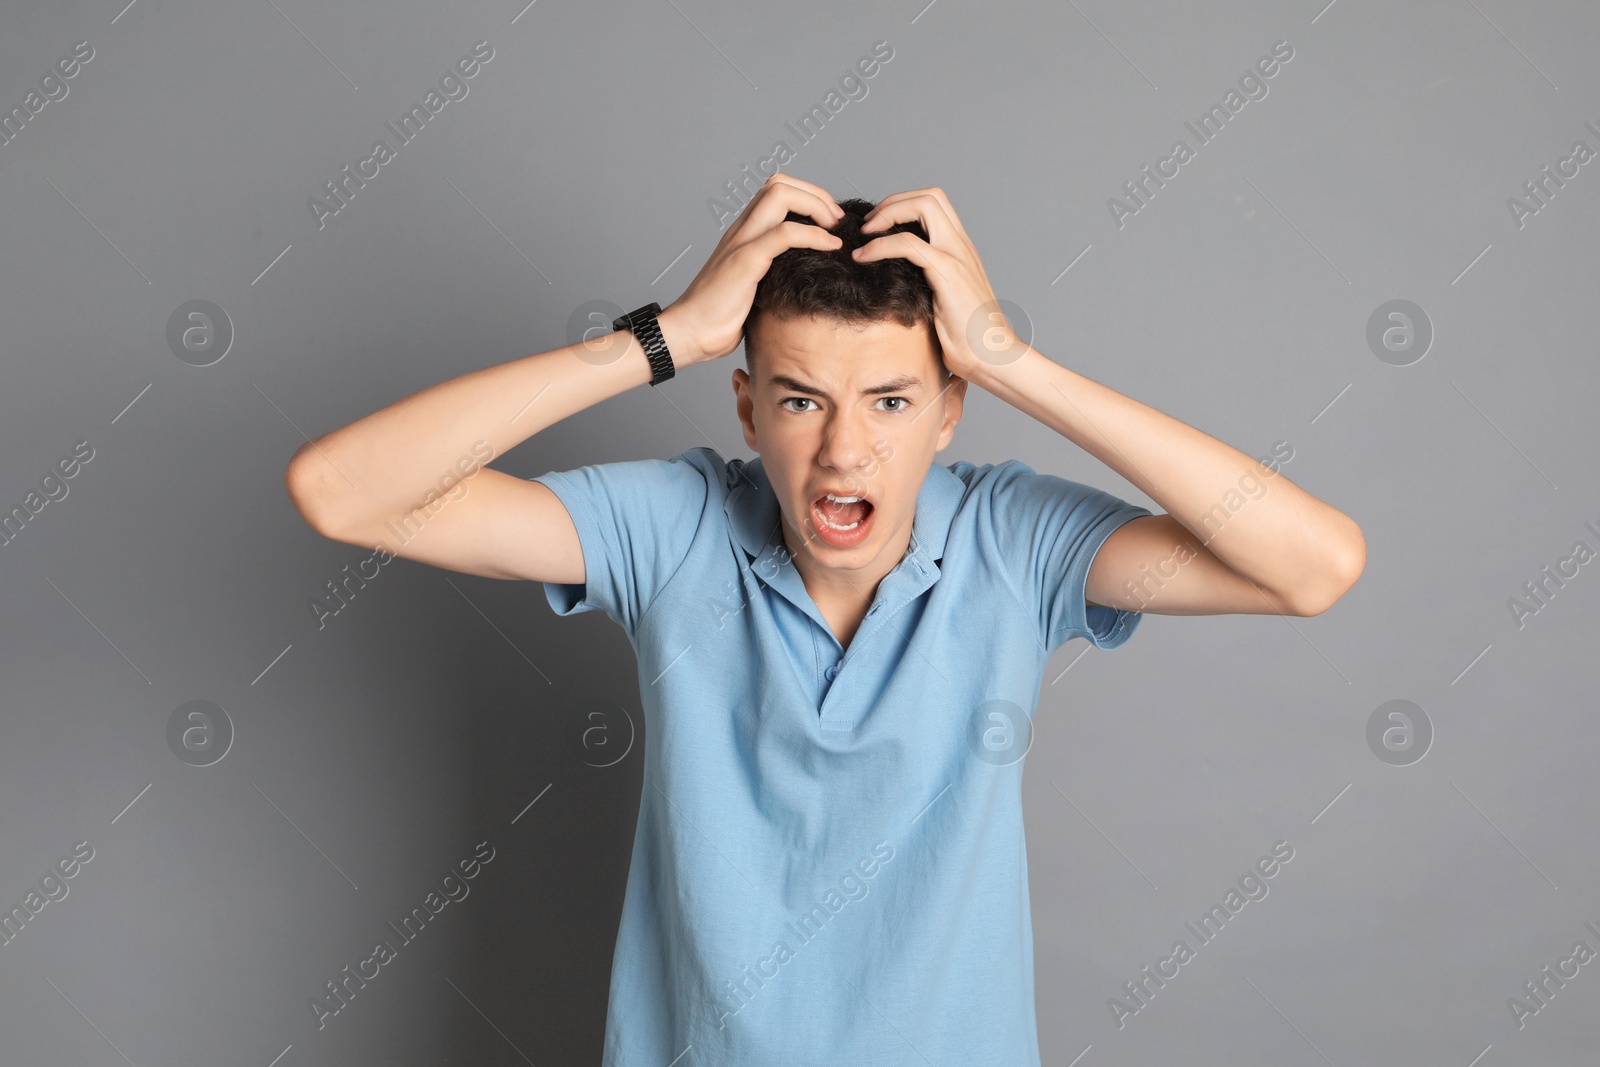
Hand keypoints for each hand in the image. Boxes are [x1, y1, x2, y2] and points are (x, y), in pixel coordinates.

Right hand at [665, 173, 844, 365]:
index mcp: (743, 233)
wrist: (689, 333)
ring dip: (817, 205)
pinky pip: (784, 234)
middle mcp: (741, 229)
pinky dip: (814, 235)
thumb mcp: (753, 287)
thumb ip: (771, 272)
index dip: (808, 197)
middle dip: (816, 194)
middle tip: (836, 222)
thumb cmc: (718, 317)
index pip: (776, 191)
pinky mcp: (744, 261)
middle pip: (779, 183)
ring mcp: (741, 242)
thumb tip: (801, 276)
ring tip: (835, 228)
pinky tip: (830, 247)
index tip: (829, 223)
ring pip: (780, 195)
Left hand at [852, 187, 1019, 379]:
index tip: (877, 228)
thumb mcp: (941, 302)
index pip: (934, 205)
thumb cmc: (968, 338)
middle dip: (893, 202)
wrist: (992, 356)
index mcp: (960, 249)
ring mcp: (957, 255)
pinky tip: (863, 258)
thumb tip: (894, 283)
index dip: (902, 206)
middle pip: (930, 196)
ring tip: (864, 235)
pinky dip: (880, 245)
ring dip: (887, 214)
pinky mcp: (948, 272)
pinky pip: (910, 244)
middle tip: (869, 226)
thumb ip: (925, 283)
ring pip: (924, 206)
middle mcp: (961, 245)